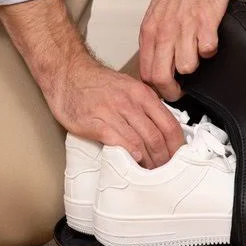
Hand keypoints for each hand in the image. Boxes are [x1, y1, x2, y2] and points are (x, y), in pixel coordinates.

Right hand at [47, 51, 184, 168]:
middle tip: (165, 172)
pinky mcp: (94, 122)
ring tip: (150, 173)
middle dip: (164, 159)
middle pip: (157, 136)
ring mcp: (112, 111)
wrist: (67, 72)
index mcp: (143, 94)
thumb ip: (146, 106)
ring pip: (141, 141)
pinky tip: (133, 161)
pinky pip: (117, 140)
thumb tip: (163, 130)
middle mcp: (130, 102)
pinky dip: (129, 153)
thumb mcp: (130, 87)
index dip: (177, 146)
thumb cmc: (97, 83)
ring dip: (148, 162)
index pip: (170, 124)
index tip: (178, 159)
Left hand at [139, 0, 229, 100]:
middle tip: (182, 92)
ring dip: (196, 64)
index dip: (156, 89)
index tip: (166, 92)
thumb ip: (156, 40)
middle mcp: (164, 31)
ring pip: (187, 67)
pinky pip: (208, 50)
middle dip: (173, 91)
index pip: (146, 73)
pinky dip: (211, 49)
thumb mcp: (157, 16)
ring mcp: (185, 26)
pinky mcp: (206, 21)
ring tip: (197, 52)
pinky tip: (210, 38)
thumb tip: (156, 66)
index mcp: (149, 31)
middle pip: (162, 76)